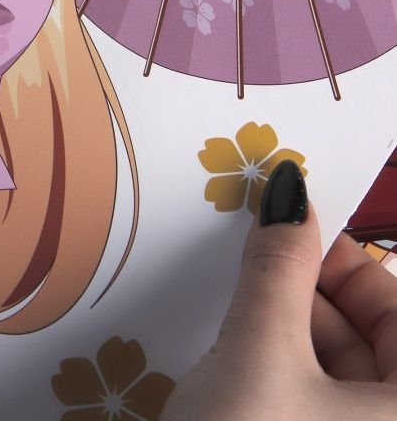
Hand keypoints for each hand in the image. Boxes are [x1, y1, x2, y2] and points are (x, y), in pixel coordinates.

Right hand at [161, 167, 396, 419]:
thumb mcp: (259, 352)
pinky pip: (305, 406)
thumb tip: (287, 194)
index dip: (346, 266)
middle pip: (367, 343)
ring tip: (233, 315)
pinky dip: (271, 375)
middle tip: (254, 268)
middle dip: (307, 299)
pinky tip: (226, 364)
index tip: (292, 236)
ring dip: (283, 336)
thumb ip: (278, 267)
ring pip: (332, 376)